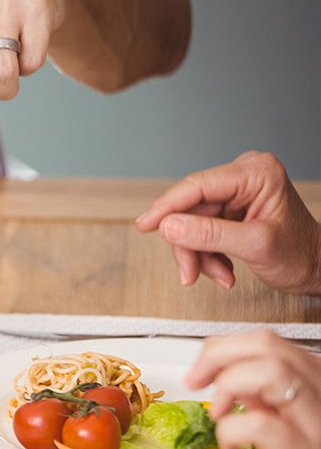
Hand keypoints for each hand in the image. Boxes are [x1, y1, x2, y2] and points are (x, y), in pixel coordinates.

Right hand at [135, 152, 320, 293]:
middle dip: (190, 244)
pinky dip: (206, 255)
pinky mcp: (229, 209)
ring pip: (191, 223)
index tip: (146, 225)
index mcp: (256, 173)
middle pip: (190, 208)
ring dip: (199, 255)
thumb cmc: (301, 255)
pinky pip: (199, 231)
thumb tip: (169, 226)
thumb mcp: (255, 246)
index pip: (198, 185)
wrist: (316, 269)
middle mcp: (243, 177)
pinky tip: (223, 269)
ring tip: (219, 275)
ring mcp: (235, 193)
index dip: (167, 207)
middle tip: (190, 273)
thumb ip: (210, 235)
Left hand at [185, 330, 320, 448]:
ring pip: (272, 372)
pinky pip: (263, 424)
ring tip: (219, 413)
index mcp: (320, 385)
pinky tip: (231, 444)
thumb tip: (230, 374)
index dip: (225, 348)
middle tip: (196, 383)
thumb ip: (267, 396)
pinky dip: (232, 429)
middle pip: (268, 345)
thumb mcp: (291, 423)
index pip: (270, 342)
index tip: (201, 369)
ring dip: (228, 386)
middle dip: (217, 356)